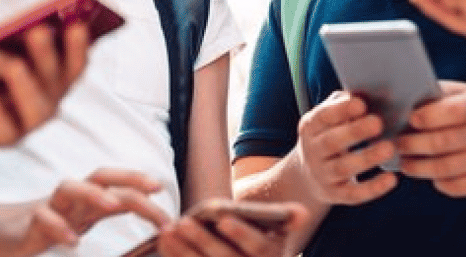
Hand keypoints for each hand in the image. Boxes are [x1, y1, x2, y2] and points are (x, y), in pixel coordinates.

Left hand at [0, 20, 90, 156]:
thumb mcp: (4, 44)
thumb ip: (20, 33)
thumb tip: (26, 17)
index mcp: (60, 70)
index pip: (77, 57)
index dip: (79, 43)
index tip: (76, 23)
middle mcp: (54, 95)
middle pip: (59, 78)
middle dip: (48, 54)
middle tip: (38, 32)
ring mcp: (34, 119)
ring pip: (37, 108)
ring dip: (26, 85)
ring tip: (13, 66)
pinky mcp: (8, 137)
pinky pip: (4, 128)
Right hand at [0, 169, 169, 256]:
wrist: (2, 242)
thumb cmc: (47, 228)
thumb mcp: (84, 219)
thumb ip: (108, 211)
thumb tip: (148, 205)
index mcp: (85, 197)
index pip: (114, 181)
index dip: (137, 182)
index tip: (162, 189)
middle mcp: (69, 198)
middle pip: (98, 175)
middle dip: (127, 177)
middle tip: (153, 187)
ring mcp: (49, 208)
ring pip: (69, 189)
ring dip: (93, 194)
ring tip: (113, 205)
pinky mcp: (29, 226)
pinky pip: (42, 221)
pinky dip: (58, 228)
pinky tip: (72, 241)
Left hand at [156, 200, 307, 256]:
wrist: (243, 249)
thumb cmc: (260, 232)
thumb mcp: (275, 225)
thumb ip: (282, 217)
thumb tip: (302, 214)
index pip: (260, 248)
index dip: (242, 234)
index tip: (224, 219)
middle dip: (203, 241)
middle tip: (182, 222)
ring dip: (183, 251)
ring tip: (168, 229)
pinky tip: (164, 242)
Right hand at [290, 91, 396, 206]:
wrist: (306, 175)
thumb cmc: (328, 136)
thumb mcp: (327, 119)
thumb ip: (343, 105)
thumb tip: (367, 92)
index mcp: (310, 127)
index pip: (322, 117)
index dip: (340, 110)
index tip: (361, 103)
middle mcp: (313, 151)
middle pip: (331, 142)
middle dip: (354, 132)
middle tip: (378, 123)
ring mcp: (323, 175)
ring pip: (343, 168)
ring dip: (366, 158)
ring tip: (389, 148)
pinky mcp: (335, 195)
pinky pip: (354, 194)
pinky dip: (373, 188)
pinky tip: (392, 179)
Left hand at [394, 82, 465, 196]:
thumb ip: (442, 94)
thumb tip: (403, 98)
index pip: (452, 111)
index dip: (426, 116)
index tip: (409, 118)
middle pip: (440, 143)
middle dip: (409, 145)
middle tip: (392, 145)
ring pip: (443, 168)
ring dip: (417, 168)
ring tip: (403, 163)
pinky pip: (456, 187)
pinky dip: (438, 182)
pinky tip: (430, 174)